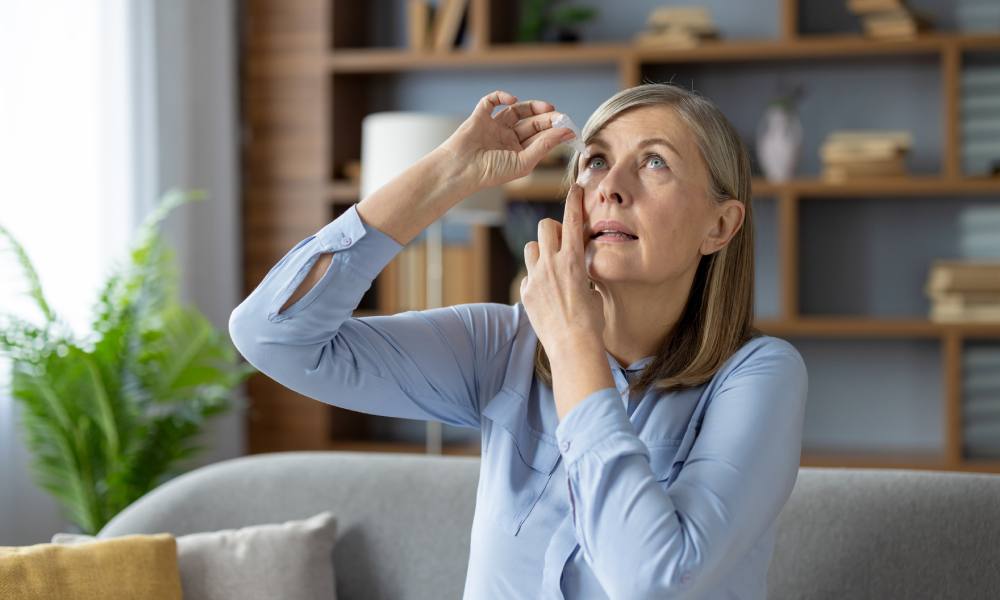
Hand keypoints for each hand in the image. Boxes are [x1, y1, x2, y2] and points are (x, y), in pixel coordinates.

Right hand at [439, 90, 575, 191]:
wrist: (460, 169)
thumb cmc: (490, 171)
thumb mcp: (523, 161)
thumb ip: (544, 146)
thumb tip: (567, 133)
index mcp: (518, 153)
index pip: (540, 138)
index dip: (555, 132)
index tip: (570, 128)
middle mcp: (507, 139)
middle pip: (532, 123)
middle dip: (547, 119)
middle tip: (560, 116)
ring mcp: (494, 127)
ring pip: (516, 110)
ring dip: (532, 107)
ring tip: (547, 108)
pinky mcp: (480, 117)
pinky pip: (492, 101)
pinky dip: (502, 96)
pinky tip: (512, 100)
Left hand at [519, 184, 604, 357]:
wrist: (573, 345)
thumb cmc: (591, 320)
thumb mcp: (592, 288)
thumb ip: (581, 271)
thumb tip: (578, 268)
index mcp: (572, 260)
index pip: (571, 220)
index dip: (574, 201)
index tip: (575, 189)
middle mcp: (551, 264)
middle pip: (544, 226)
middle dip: (552, 230)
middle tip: (560, 242)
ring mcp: (535, 278)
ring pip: (531, 248)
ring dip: (540, 252)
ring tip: (550, 267)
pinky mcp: (525, 293)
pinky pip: (527, 276)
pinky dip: (535, 280)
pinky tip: (546, 295)